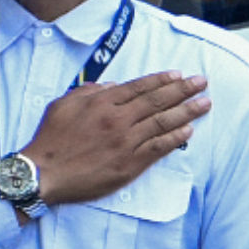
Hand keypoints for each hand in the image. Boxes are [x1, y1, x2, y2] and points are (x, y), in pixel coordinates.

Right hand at [19, 70, 210, 205]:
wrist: (44, 173)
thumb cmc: (50, 139)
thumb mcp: (63, 104)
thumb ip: (89, 91)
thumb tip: (112, 86)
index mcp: (101, 102)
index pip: (139, 87)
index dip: (161, 80)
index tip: (179, 75)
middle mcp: (117, 119)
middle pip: (157, 101)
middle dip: (183, 90)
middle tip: (202, 83)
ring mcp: (125, 142)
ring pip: (162, 123)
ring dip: (187, 111)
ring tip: (204, 103)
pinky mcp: (129, 164)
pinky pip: (158, 148)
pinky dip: (175, 138)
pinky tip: (189, 131)